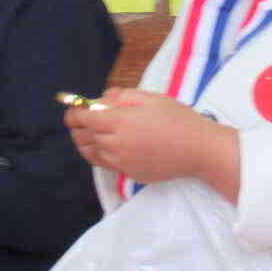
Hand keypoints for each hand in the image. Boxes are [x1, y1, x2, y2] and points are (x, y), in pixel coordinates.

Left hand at [66, 89, 228, 185]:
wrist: (198, 151)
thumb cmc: (178, 119)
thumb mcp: (152, 98)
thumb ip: (122, 96)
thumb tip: (102, 99)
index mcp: (121, 121)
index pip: (85, 119)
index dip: (75, 113)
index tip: (73, 108)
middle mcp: (117, 144)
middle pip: (84, 137)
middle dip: (76, 127)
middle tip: (77, 120)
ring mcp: (122, 162)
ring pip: (91, 154)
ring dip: (84, 143)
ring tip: (85, 135)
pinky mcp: (129, 174)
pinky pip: (105, 164)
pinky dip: (97, 155)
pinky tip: (102, 147)